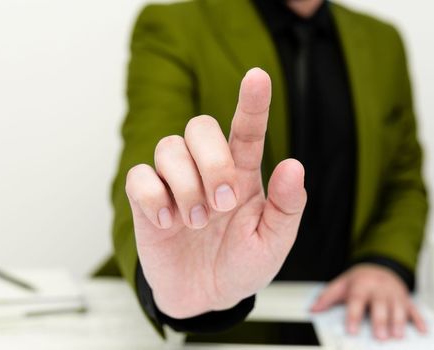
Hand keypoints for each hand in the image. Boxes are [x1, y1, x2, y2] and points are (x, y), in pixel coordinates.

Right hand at [125, 68, 306, 317]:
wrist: (206, 297)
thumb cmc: (242, 264)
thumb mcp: (273, 243)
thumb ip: (287, 207)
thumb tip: (293, 165)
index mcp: (243, 174)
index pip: (247, 129)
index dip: (252, 102)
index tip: (257, 76)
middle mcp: (207, 170)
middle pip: (200, 127)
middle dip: (212, 161)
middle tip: (223, 205)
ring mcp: (175, 183)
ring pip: (168, 147)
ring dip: (187, 185)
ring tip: (196, 223)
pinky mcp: (147, 202)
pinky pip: (140, 177)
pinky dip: (155, 199)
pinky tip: (169, 224)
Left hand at [311, 264, 426, 339]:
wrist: (379, 266)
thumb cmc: (359, 280)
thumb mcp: (341, 284)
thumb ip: (327, 297)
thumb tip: (313, 309)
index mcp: (362, 285)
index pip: (357, 300)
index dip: (353, 315)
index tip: (351, 330)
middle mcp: (379, 288)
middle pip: (380, 305)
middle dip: (381, 321)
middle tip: (380, 337)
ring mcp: (394, 293)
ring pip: (398, 307)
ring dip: (399, 321)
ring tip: (398, 335)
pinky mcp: (405, 299)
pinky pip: (414, 309)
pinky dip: (419, 320)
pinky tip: (423, 330)